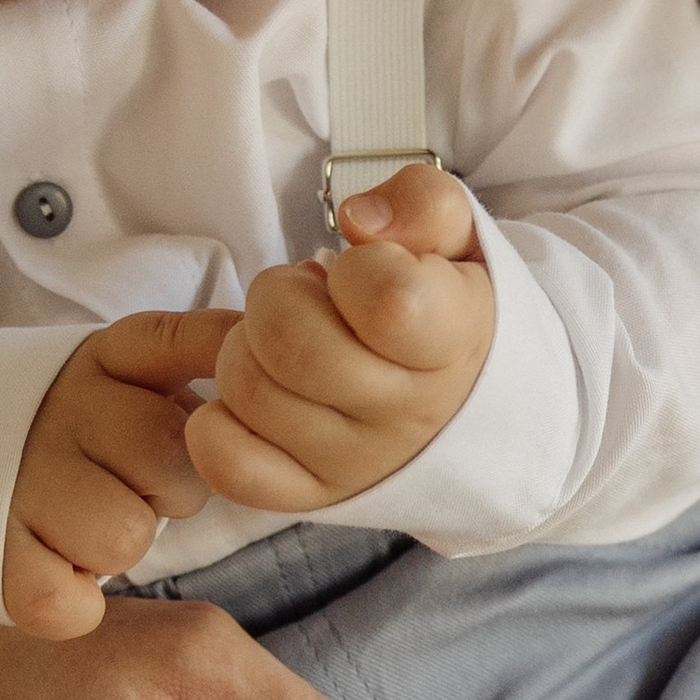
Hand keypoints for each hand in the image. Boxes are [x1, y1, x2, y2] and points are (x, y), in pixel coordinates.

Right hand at [5, 309, 238, 638]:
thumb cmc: (55, 429)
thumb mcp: (118, 370)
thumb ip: (195, 355)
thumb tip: (268, 345)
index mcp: (105, 356)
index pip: (195, 346)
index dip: (217, 393)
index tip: (204, 417)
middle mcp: (62, 409)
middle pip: (177, 464)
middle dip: (168, 490)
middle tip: (122, 486)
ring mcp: (22, 482)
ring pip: (128, 537)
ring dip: (115, 549)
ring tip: (77, 525)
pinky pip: (70, 607)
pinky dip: (70, 605)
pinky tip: (48, 567)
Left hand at [186, 166, 493, 512]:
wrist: (482, 411)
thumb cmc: (453, 310)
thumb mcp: (463, 240)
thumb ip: (422, 204)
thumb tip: (360, 220)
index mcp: (453, 342)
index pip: (385, 300)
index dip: (359, 266)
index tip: (367, 269)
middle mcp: (407, 414)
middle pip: (291, 345)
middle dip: (276, 295)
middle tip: (305, 294)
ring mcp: (357, 463)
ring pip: (249, 393)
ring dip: (245, 348)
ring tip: (287, 343)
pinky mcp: (312, 494)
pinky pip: (231, 467)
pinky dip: (218, 425)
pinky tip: (254, 392)